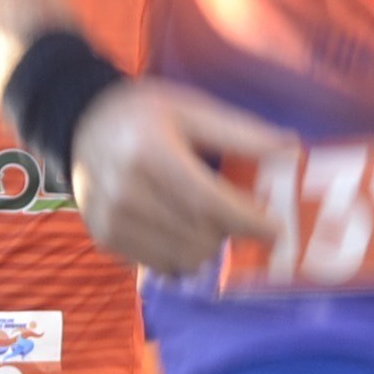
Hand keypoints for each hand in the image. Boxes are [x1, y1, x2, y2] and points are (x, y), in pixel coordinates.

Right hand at [67, 76, 285, 274]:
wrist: (82, 123)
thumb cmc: (145, 113)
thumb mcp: (192, 108)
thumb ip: (240, 132)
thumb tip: (292, 148)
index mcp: (149, 153)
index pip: (208, 202)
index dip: (248, 221)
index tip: (278, 231)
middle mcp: (125, 191)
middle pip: (199, 234)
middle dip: (232, 233)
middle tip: (243, 219)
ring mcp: (111, 219)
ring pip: (182, 257)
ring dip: (208, 247)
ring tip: (209, 221)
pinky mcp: (105, 238)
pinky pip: (159, 265)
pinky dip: (182, 255)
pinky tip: (183, 230)